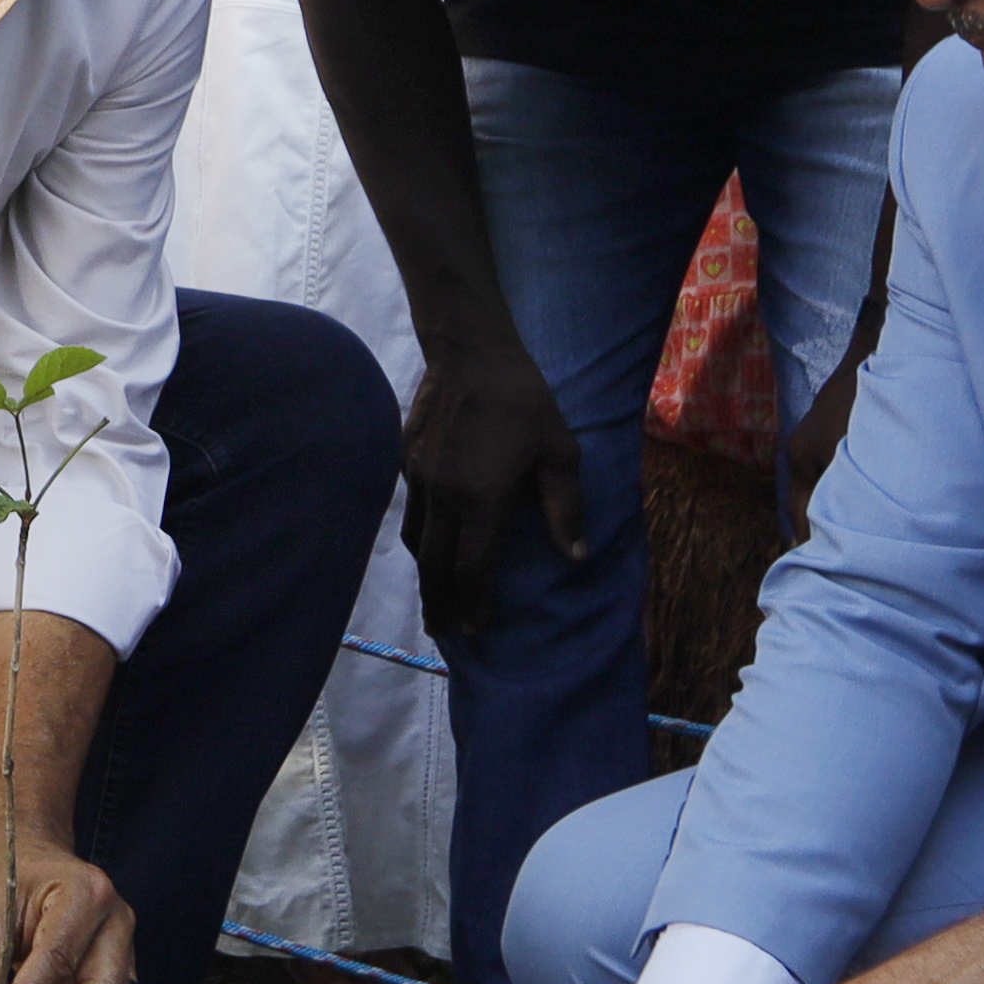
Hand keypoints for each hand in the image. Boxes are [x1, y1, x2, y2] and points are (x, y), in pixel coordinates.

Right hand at [398, 333, 587, 637]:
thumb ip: (565, 507)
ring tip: (433, 596)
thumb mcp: (558, 452)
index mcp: (481, 498)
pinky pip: (411, 509)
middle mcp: (444, 496)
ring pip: (416, 540)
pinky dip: (419, 535)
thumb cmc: (524, 401)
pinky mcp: (407, 460)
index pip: (473, 567)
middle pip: (435, 565)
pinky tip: (429, 541)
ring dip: (425, 573)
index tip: (475, 629)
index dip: (473, 602)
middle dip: (439, 601)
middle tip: (443, 630)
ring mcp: (420, 478)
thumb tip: (575, 555)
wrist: (471, 353)